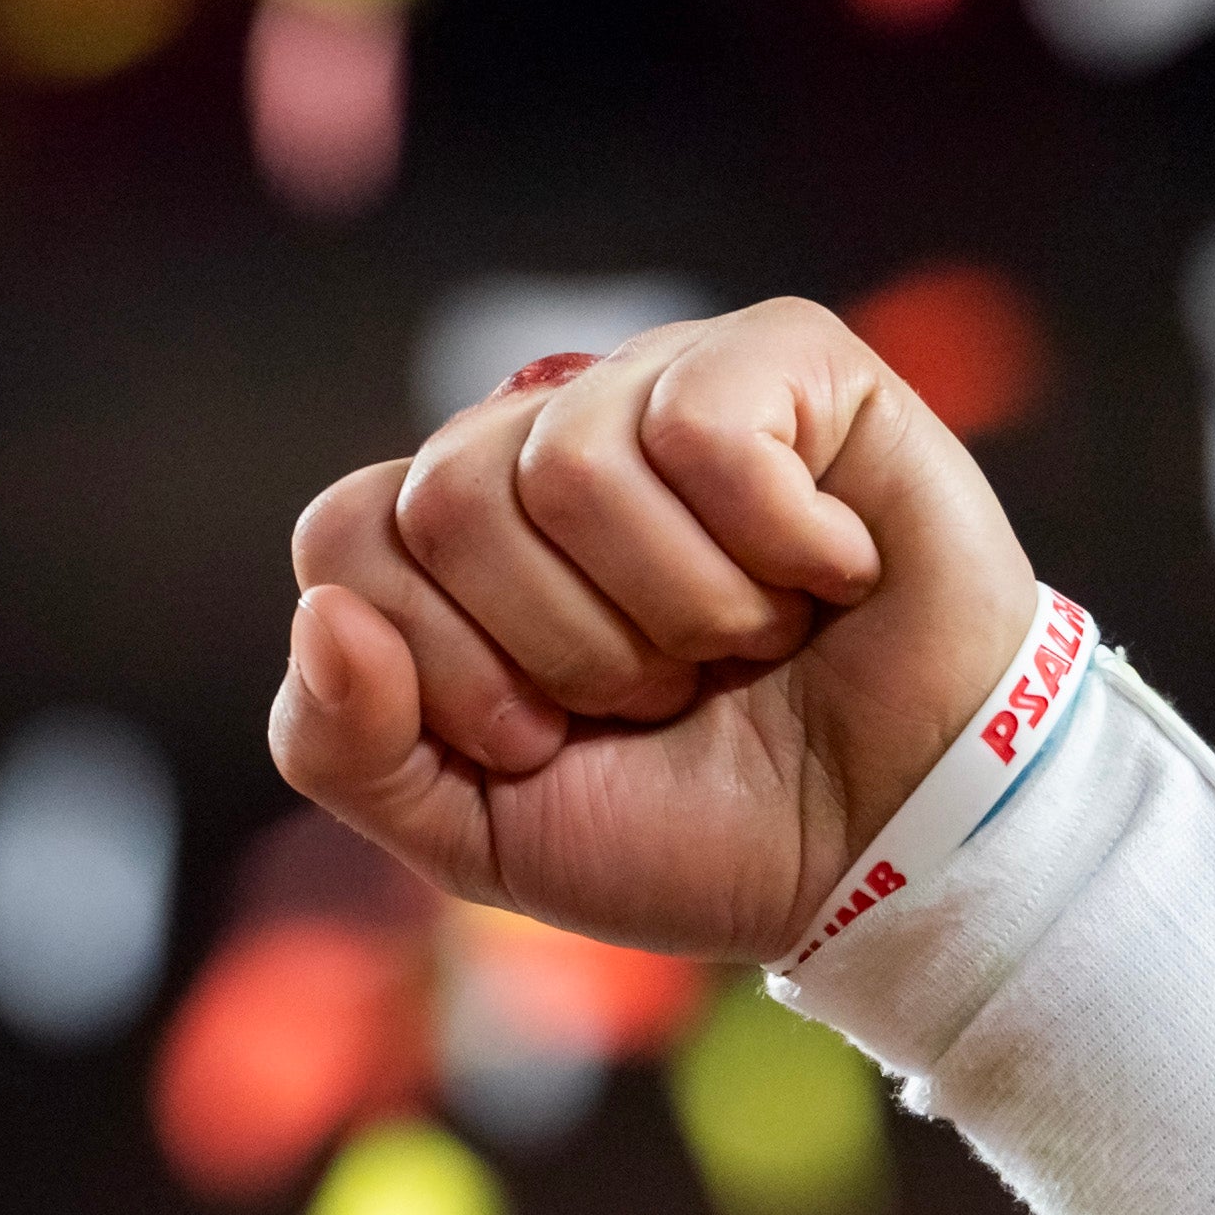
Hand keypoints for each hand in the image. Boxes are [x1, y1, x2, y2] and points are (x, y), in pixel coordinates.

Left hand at [267, 298, 1040, 964]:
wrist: (891, 853)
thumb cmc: (693, 831)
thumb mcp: (474, 835)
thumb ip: (344, 746)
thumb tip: (324, 614)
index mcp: (456, 542)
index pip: (344, 540)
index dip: (439, 669)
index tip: (543, 739)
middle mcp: (546, 441)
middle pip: (445, 499)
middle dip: (561, 652)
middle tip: (662, 695)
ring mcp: (664, 386)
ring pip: (570, 465)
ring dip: (676, 613)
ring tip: (749, 645)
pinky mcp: (790, 362)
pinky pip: (702, 423)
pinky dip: (773, 542)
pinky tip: (829, 578)